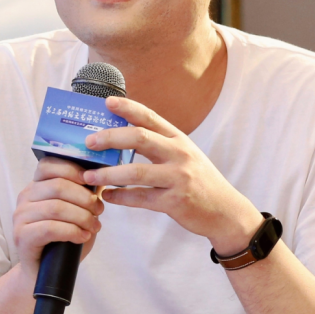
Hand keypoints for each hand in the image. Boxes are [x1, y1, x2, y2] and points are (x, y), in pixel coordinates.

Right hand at [13, 157, 103, 275]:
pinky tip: (83, 237)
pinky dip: (72, 231)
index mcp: (36, 186)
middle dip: (84, 198)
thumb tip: (102, 177)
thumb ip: (84, 194)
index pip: (49, 165)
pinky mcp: (22, 236)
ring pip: (56, 207)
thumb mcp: (77, 212)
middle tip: (99, 211)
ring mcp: (20, 216)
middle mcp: (25, 197)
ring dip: (82, 217)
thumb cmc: (64, 239)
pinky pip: (50, 228)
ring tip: (94, 226)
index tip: (93, 181)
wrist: (46, 272)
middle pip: (57, 186)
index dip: (73, 169)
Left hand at [83, 97, 261, 255]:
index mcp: (179, 139)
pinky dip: (120, 197)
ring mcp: (178, 178)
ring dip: (108, 174)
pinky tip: (108, 196)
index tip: (107, 102)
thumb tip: (123, 136)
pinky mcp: (175, 202)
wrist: (226, 211)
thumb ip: (160, 145)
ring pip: (135, 172)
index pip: (150, 117)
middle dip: (110, 138)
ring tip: (89, 175)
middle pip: (139, 138)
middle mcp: (180, 154)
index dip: (128, 108)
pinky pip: (140, 198)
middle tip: (89, 141)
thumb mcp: (186, 155)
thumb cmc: (199, 181)